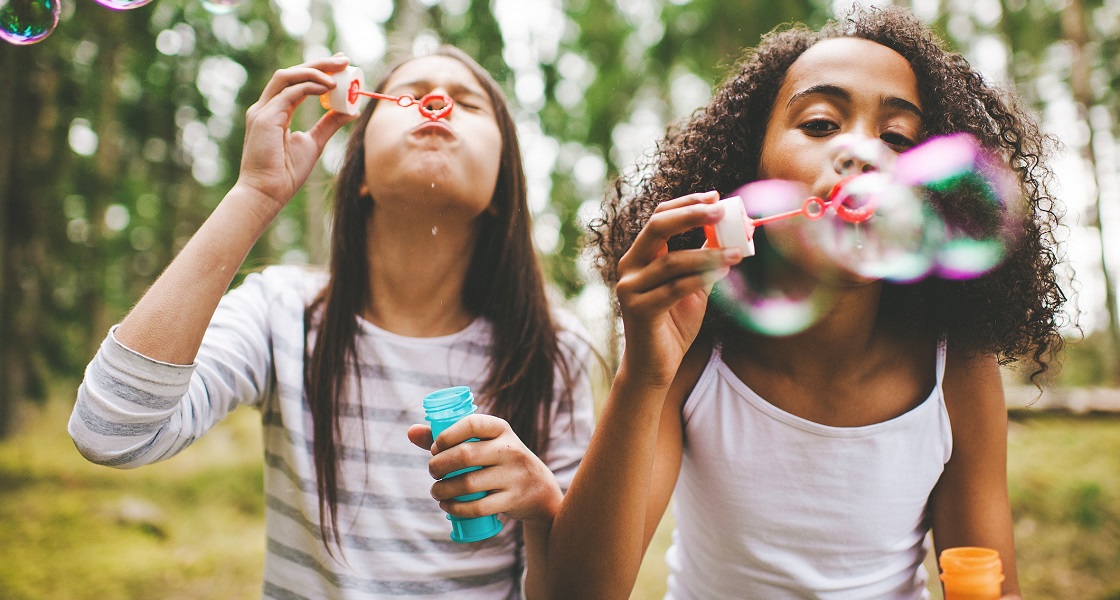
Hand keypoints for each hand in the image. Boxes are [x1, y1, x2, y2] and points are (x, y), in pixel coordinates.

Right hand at [233, 54, 357, 214]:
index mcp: (275, 112)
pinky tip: (328, 88)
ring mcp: (262, 111)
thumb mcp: (313, 143)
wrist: (266, 194)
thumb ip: (329, 124)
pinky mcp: (264, 118)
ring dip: (314, 71)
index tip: (340, 66)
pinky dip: (309, 87)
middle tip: (343, 60)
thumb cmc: (285, 173)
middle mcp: (266, 107)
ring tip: (338, 72)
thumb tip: (350, 110)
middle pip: (292, 74)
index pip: (296, 82)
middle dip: (319, 64)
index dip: (317, 70)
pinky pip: (288, 94)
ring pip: (287, 77)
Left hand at [407, 415, 560, 525]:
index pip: (472, 424)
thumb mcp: (483, 443)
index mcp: (501, 429)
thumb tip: (410, 432)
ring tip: (435, 490)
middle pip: (465, 455)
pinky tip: (447, 505)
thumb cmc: (499, 461)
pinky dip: (456, 508)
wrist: (539, 488)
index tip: (435, 448)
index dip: (447, 435)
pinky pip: (479, 507)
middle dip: (439, 465)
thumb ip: (447, 437)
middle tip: (432, 472)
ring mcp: (514, 475)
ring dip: (443, 489)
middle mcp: (511, 449)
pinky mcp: (513, 499)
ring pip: (469, 484)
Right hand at [615, 191, 742, 387]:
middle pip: (657, 228)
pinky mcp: (639, 310)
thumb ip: (703, 260)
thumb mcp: (692, 285)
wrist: (655, 366)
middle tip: (722, 210)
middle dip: (691, 214)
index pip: (659, 217)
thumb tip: (729, 232)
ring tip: (737, 252)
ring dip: (708, 253)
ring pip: (672, 261)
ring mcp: (630, 289)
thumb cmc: (674, 324)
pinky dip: (701, 278)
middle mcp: (629, 267)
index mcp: (640, 256)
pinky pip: (674, 288)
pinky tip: (723, 272)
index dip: (686, 203)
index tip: (716, 197)